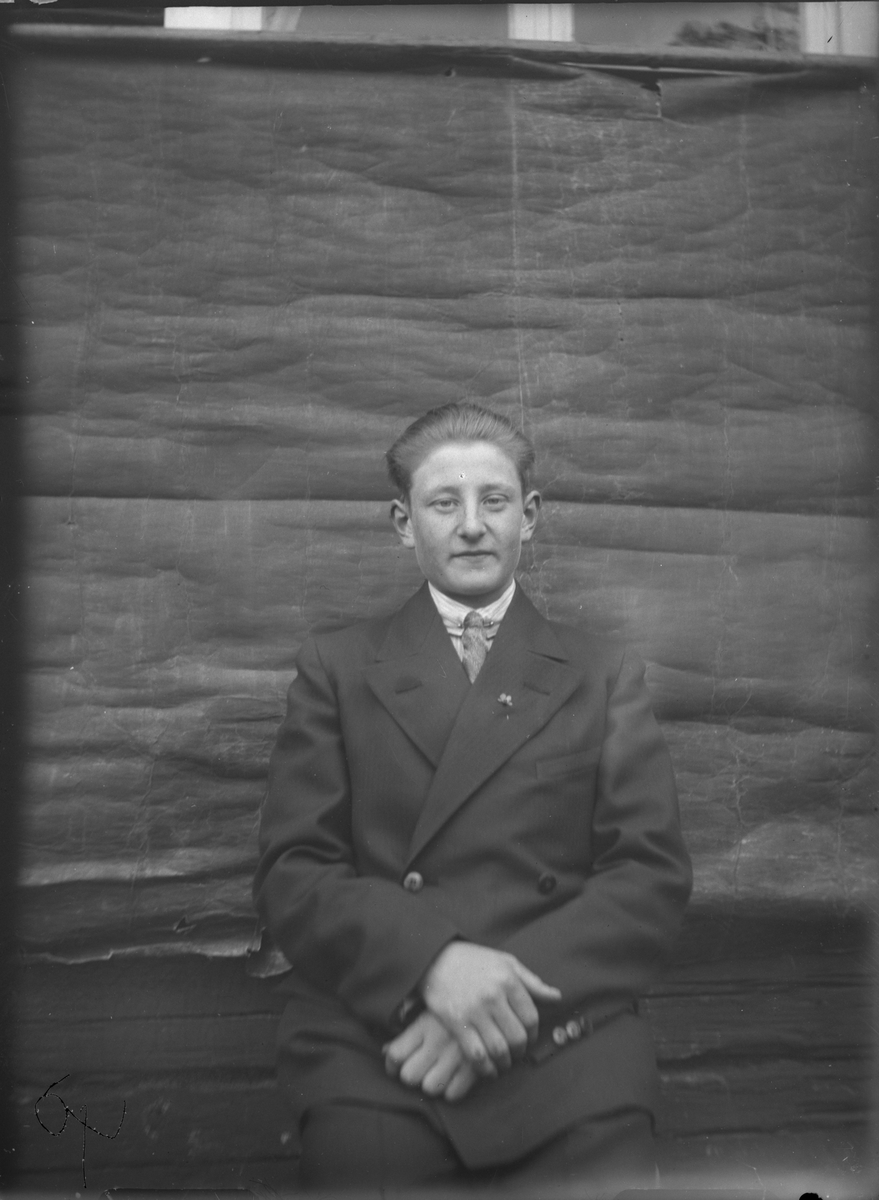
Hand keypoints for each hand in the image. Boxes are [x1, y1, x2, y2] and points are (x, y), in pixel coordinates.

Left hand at [383, 1011, 477, 1101]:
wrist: (491, 993)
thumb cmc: (456, 1002)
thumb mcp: (430, 1006)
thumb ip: (407, 1029)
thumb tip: (385, 1052)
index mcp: (425, 1024)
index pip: (396, 1054)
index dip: (391, 1065)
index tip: (396, 1065)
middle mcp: (438, 1041)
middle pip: (409, 1076)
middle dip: (410, 1076)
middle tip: (418, 1070)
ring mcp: (457, 1055)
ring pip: (430, 1088)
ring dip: (431, 1085)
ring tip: (436, 1075)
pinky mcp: (476, 1066)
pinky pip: (454, 1094)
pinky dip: (452, 1091)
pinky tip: (455, 1078)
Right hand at [419, 941, 560, 1075]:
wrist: (434, 957)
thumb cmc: (473, 959)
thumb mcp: (505, 961)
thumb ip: (532, 981)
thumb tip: (557, 997)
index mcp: (508, 980)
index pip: (531, 1018)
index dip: (533, 1034)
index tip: (528, 1039)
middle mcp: (493, 996)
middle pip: (517, 1037)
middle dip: (520, 1051)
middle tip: (516, 1054)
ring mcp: (474, 1010)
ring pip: (499, 1049)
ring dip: (505, 1063)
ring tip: (503, 1063)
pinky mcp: (456, 1022)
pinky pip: (476, 1054)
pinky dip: (485, 1068)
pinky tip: (487, 1069)